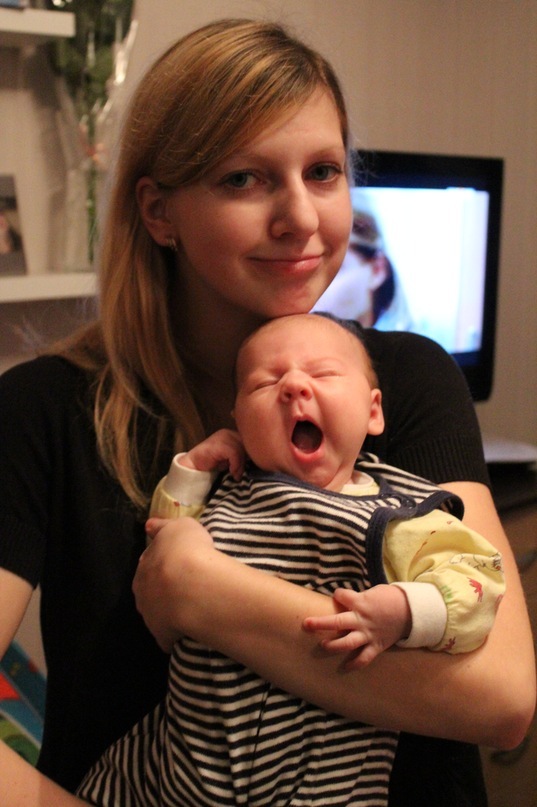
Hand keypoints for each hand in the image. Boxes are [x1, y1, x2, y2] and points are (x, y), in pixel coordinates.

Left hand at [133, 517, 214, 651]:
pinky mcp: (162, 636)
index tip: (173, 563)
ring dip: (167, 611)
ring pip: (156, 613)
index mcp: (144, 565)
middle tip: (181, 586)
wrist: (191, 587)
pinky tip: (186, 633)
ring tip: (187, 609)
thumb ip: (164, 526)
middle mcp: (142, 591)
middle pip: (149, 590)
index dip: (161, 563)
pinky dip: (174, 635)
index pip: (149, 564)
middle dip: (161, 588)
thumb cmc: (187, 551)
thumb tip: (149, 526)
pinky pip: (167, 637)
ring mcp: (150, 616)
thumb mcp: (180, 526)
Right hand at [180, 428, 245, 478]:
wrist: (193, 465)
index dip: (251, 455)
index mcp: (232, 433)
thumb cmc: (212, 462)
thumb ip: (241, 455)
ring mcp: (222, 437)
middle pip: (246, 445)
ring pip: (241, 449)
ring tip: (236, 474)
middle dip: (246, 461)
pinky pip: (234, 453)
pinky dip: (235, 465)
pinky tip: (231, 472)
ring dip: (240, 465)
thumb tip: (256, 460)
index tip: (247, 467)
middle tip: (240, 473)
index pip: (248, 441)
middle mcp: (228, 432)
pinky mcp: (218, 444)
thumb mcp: (230, 458)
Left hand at [303, 585, 410, 667]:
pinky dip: (355, 664)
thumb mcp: (374, 592)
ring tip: (323, 646)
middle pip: (337, 621)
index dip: (338, 594)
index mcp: (361, 602)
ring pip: (347, 642)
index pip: (341, 595)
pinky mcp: (376, 645)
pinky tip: (346, 668)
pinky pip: (364, 658)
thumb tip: (344, 601)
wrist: (412, 611)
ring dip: (333, 646)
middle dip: (320, 623)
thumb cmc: (391, 598)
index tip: (338, 595)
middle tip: (306, 624)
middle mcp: (361, 619)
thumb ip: (358, 598)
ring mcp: (368, 634)